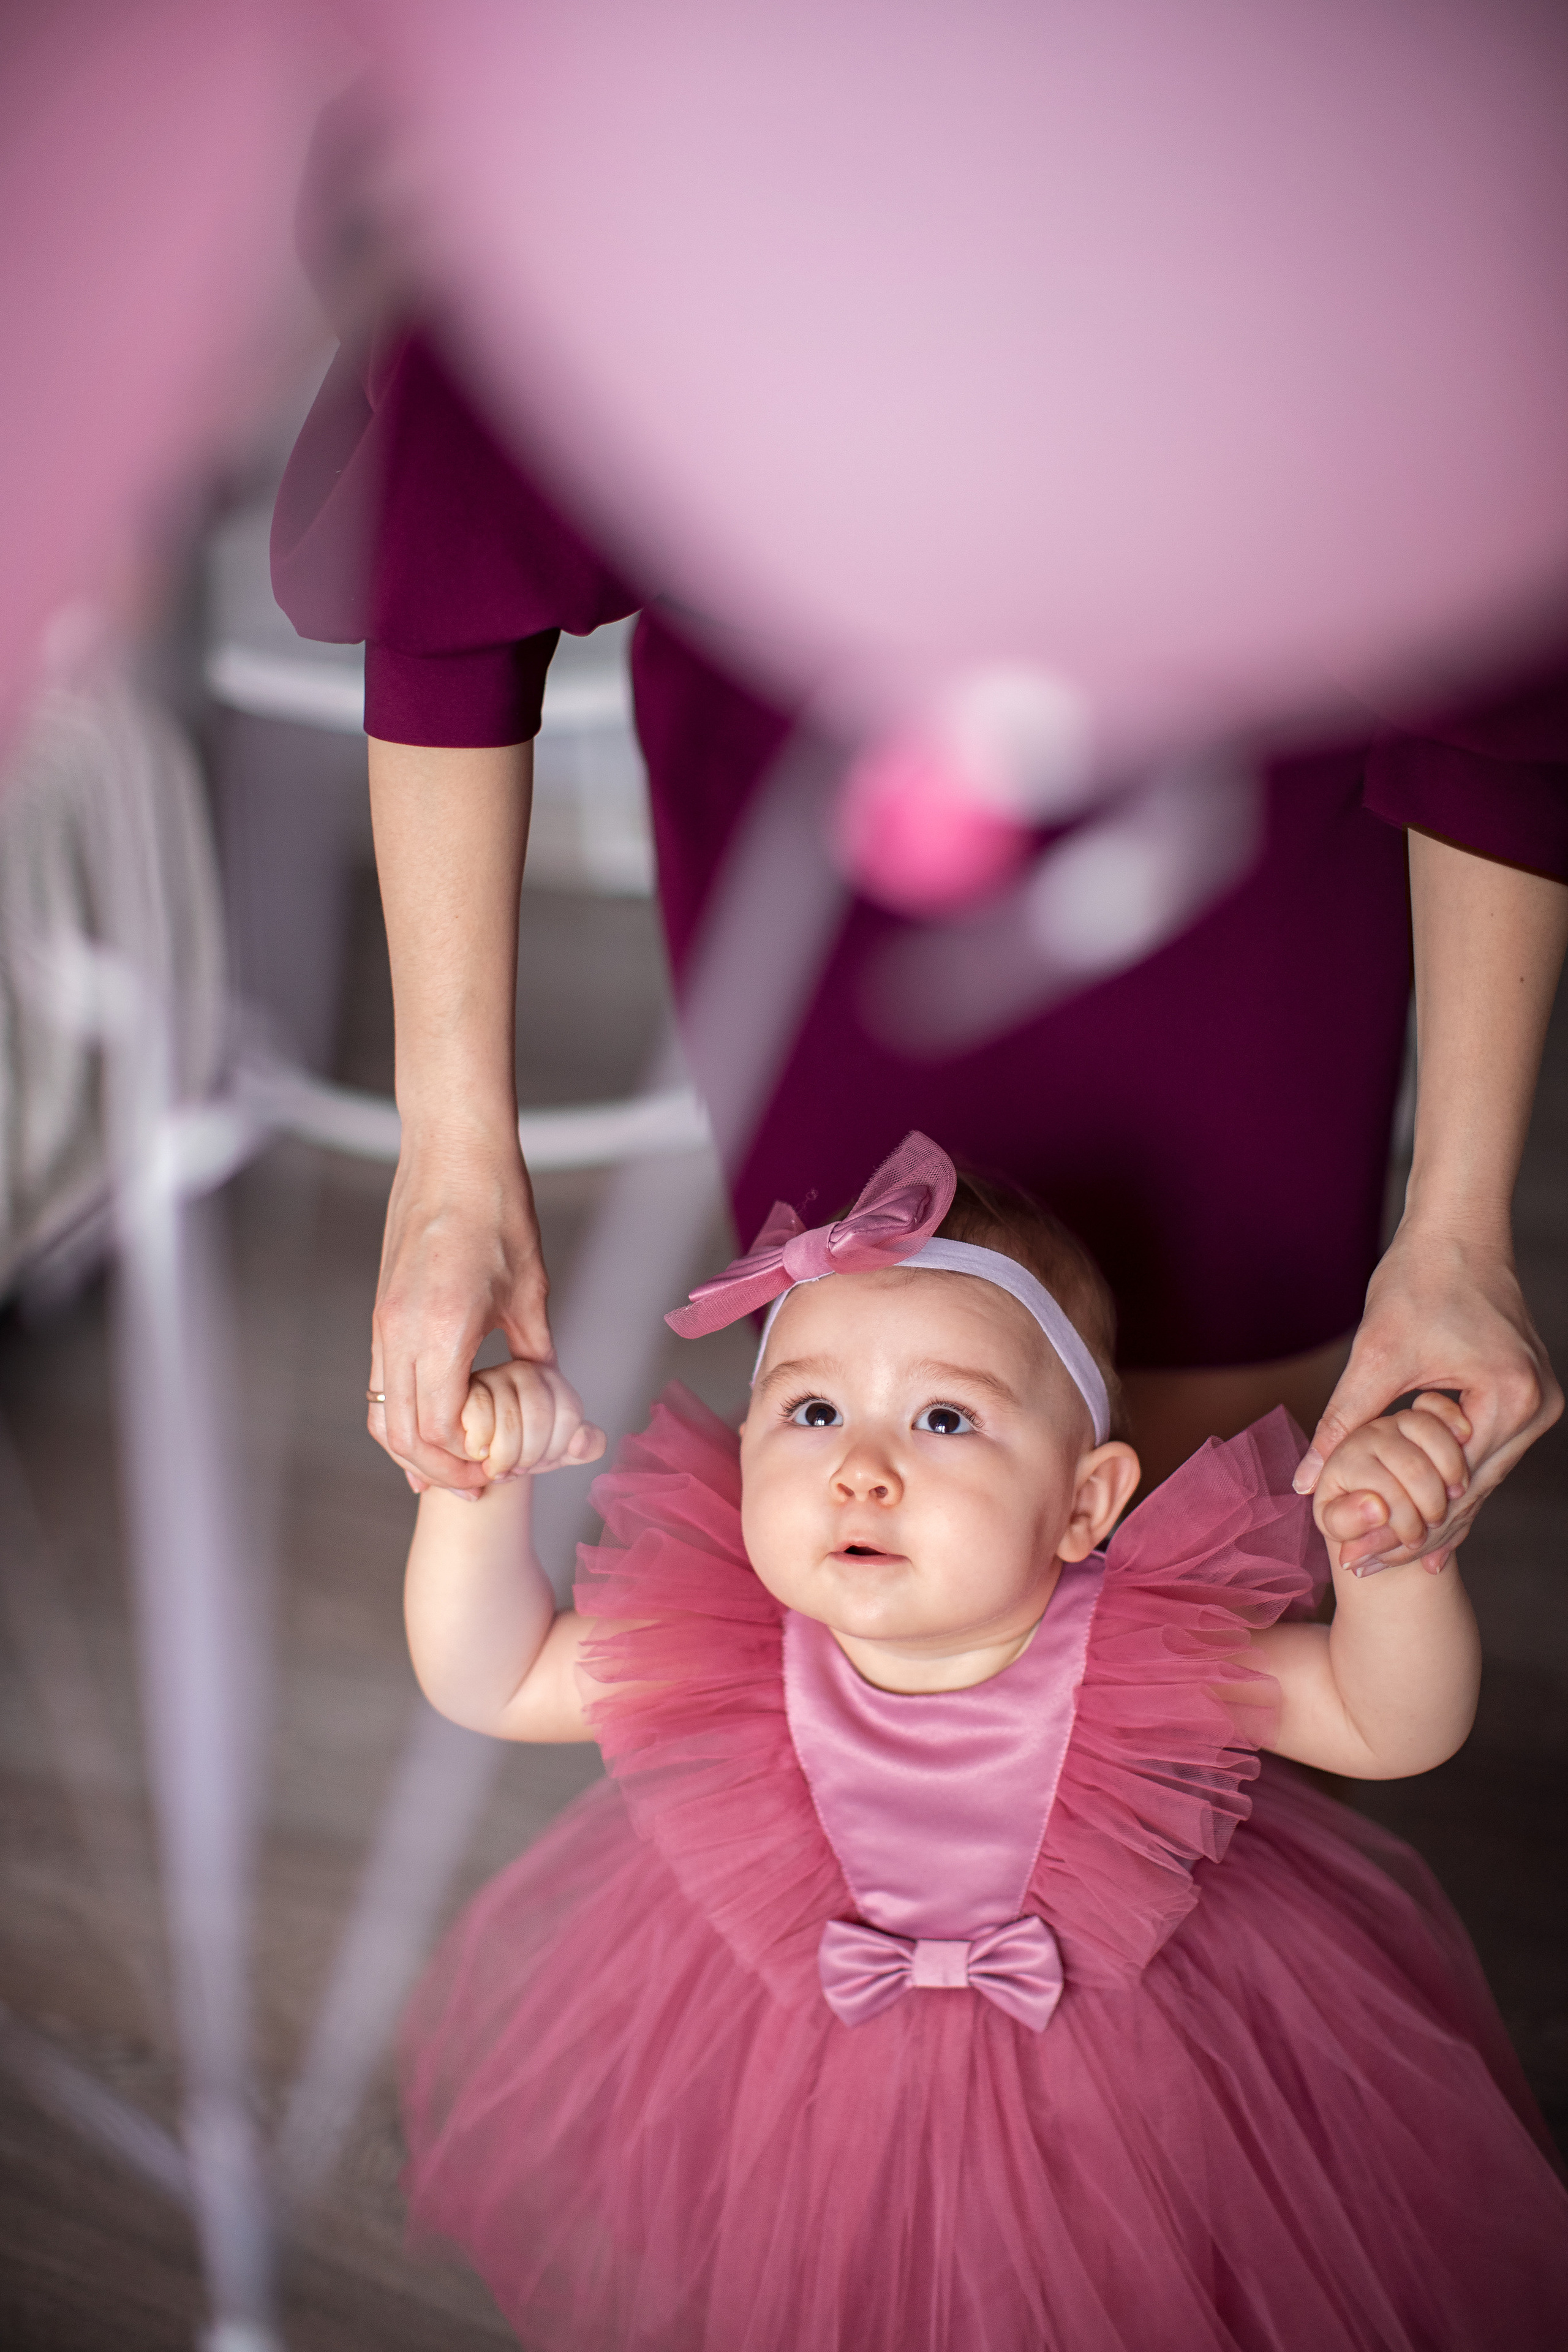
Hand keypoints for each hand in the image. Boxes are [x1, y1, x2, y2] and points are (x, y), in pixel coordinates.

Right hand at [368, 1123, 554, 1493]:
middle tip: (477, 1490)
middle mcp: (401, 1331)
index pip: (440, 1427)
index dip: (466, 1463)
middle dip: (438, 1471)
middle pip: (404, 1433)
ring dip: (413, 1451)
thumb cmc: (498, 1208)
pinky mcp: (381, 1311)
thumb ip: (535, 1350)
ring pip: (383, 1412)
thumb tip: (548, 1393)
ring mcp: (384, 1322)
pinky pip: (382, 1383)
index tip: (498, 1476)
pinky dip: (403, 1416)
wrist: (451, 1151)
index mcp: (442, 1328)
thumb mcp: (530, 1288)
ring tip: (450, 1472)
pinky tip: (431, 1429)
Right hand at [461, 1359, 605, 1482]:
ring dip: (504, 1458)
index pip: (569, 1416)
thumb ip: (587, 1446)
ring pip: (509, 1422)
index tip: (543, 1460)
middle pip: (539, 1420)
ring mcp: (495, 1375)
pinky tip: (480, 1454)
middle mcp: (527, 1371)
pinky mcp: (466, 1389)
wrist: (485, 1456)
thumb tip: (581, 1441)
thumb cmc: (526, 1448)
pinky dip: (480, 1446)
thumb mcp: (562, 1451)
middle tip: (518, 1469)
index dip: (556, 1450)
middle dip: (528, 1457)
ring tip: (498, 1466)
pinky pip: (479, 1417)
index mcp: (556, 1382)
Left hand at [1295, 1218, 1561, 1569]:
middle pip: (1470, 1493)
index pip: (1449, 1487)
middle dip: (1417, 1531)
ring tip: (1387, 1556)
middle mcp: (1537, 1408)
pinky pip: (1484, 1454)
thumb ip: (1344, 1421)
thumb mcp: (1376, 1355)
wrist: (1458, 1230)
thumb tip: (1303, 1481)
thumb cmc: (1418, 1280)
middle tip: (1364, 1569)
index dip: (1400, 1524)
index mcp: (1509, 1399)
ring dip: (1435, 1512)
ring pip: (1480, 1479)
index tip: (1357, 1555)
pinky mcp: (1524, 1395)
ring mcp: (1537, 1404)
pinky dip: (1450, 1481)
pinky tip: (1420, 1516)